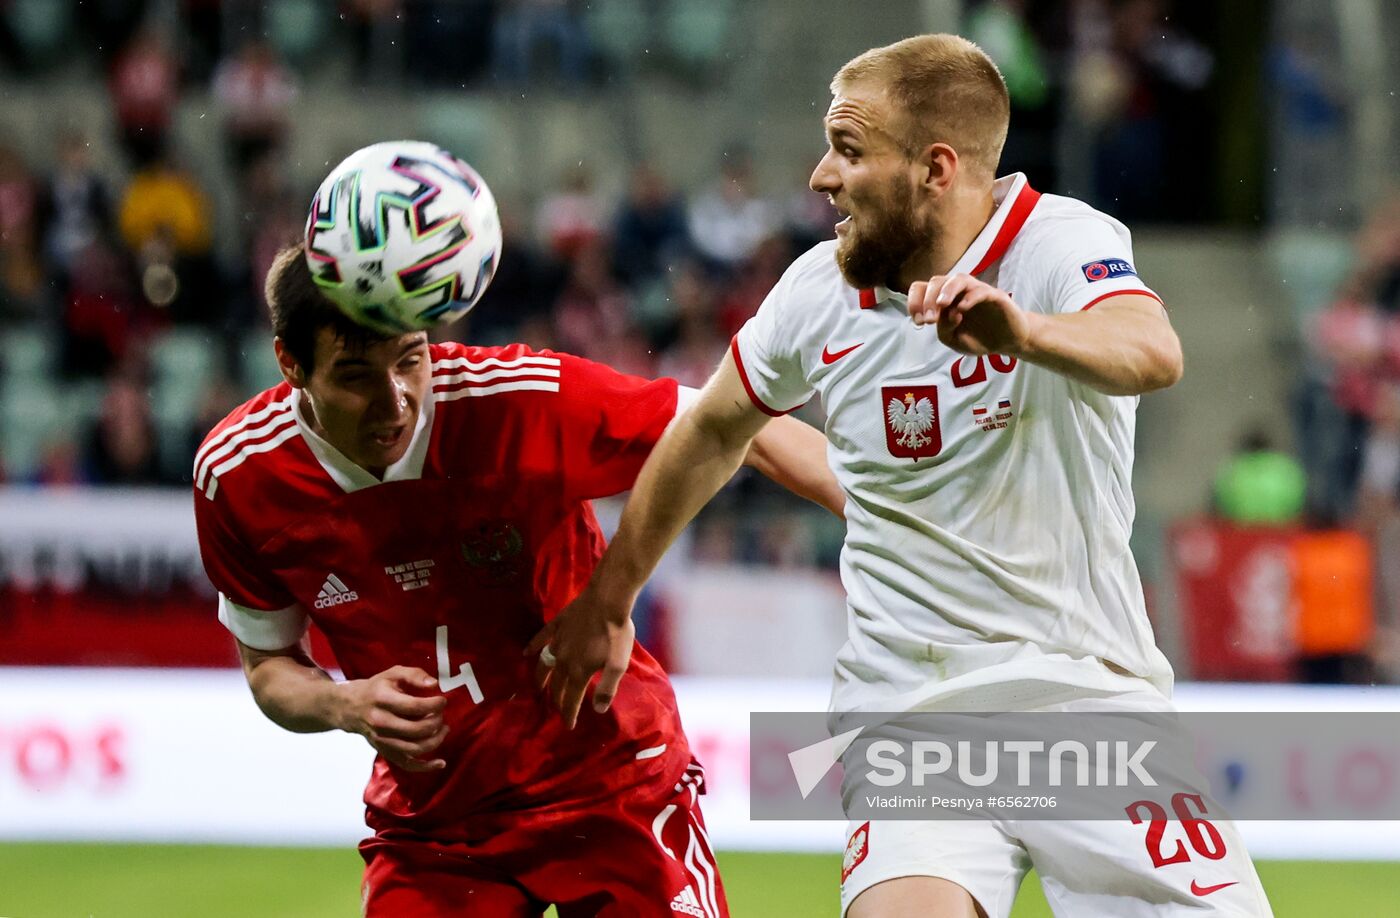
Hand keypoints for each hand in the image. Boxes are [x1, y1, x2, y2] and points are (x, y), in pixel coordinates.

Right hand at [335, 666, 447, 771]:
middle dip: (436, 721)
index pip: (415, 706)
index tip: (442, 700)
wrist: (350, 708)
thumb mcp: (393, 674)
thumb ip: (414, 675)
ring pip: (415, 748)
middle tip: (441, 714)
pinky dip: (425, 766)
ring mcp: (383, 740)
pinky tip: (441, 763)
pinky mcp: (385, 752)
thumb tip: (434, 684)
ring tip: (444, 729)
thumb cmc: (376, 688)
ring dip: (435, 740)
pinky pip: (407, 764)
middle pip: (417, 729)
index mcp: (383, 700)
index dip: (434, 705)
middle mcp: (381, 722)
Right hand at [524, 588, 635, 728]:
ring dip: (540, 679)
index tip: (568, 725)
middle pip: (556, 685)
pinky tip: (526, 653)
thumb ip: (607, 688)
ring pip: (544, 665)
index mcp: (579, 672)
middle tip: (556, 709)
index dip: (569, 714)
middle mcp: (563, 660)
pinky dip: (532, 647)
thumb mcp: (618, 665)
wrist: (607, 601)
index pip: (571, 699)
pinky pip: (540, 638)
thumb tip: (598, 710)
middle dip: (556, 700)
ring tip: (538, 689)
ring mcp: (557, 642)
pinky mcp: (556, 625)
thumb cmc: (616, 634)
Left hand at [908, 273, 1035, 356]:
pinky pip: (980, 290)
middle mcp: (957, 291)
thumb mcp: (953, 339)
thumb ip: (943, 329)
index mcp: (943, 299)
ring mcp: (976, 290)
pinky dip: (969, 298)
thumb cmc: (978, 337)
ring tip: (942, 305)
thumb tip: (945, 314)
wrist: (1007, 342)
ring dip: (946, 291)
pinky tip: (962, 309)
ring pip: (958, 279)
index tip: (919, 321)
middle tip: (929, 320)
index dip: (915, 302)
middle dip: (928, 300)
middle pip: (937, 281)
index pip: (922, 288)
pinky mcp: (995, 295)